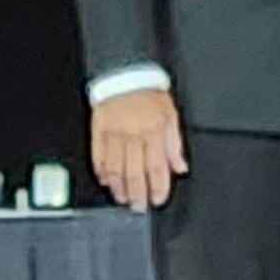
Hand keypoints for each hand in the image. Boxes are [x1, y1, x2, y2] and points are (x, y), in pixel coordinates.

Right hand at [92, 89, 188, 209]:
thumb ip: (175, 144)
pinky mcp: (98, 131)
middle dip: (138, 194)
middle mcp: (134, 135)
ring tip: (123, 198)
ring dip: (119, 187)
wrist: (125, 72)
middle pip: (135, 173)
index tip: (157, 199)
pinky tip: (106, 180)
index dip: (158, 187)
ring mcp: (114, 134)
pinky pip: (98, 156)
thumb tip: (180, 167)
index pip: (157, 167)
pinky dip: (102, 171)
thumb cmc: (149, 92)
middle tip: (138, 207)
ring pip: (116, 169)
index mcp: (154, 132)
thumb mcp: (171, 115)